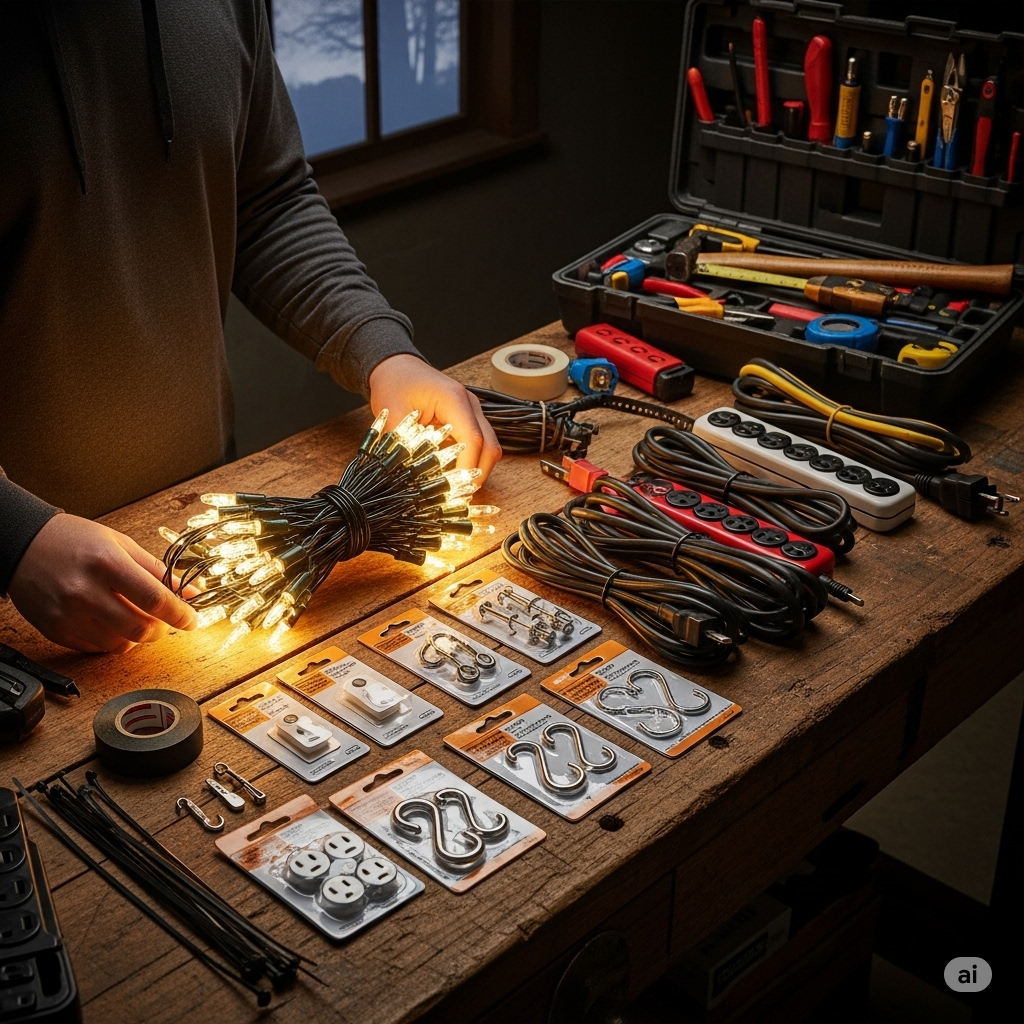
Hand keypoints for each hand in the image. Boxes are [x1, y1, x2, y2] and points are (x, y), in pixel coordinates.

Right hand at [7, 514, 196, 652]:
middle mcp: (85, 591)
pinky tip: (110, 622)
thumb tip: (191, 593)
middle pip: (140, 629)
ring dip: (137, 637)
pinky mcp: (55, 630)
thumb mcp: (121, 544)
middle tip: (163, 621)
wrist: (23, 545)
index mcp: (107, 563)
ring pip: (120, 645)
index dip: (180, 614)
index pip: (155, 599)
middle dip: (161, 630)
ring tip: (135, 618)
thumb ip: (158, 571)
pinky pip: (96, 648)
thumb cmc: (75, 540)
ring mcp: (68, 614)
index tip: (191, 619)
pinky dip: (112, 640)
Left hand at [368, 354, 501, 481]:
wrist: (396, 367)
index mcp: (453, 399)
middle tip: (460, 497)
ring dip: (477, 469)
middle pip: (490, 446)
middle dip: (478, 474)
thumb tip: (412, 476)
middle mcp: (470, 404)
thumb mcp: (393, 414)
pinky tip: (454, 475)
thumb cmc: (395, 384)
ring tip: (457, 489)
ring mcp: (472, 412)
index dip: (468, 468)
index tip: (457, 490)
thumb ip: (405, 444)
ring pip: (489, 447)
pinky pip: (479, 444)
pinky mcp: (468, 419)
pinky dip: (471, 462)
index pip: (473, 439)